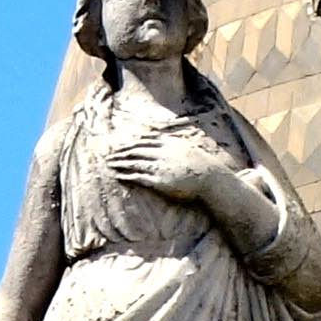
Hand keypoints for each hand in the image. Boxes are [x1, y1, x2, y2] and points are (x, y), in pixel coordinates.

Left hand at [105, 118, 250, 218]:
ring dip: (120, 162)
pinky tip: (119, 175)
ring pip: (134, 162)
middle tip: (109, 153)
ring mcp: (160, 167)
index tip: (122, 144)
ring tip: (109, 164)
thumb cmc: (204, 165)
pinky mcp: (159, 181)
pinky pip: (139, 177)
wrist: (211, 179)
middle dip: (121, 151)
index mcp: (169, 143)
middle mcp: (162, 153)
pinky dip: (127, 175)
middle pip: (136, 150)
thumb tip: (170, 138)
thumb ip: (176, 143)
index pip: (145, 141)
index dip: (132, 142)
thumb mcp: (189, 148)